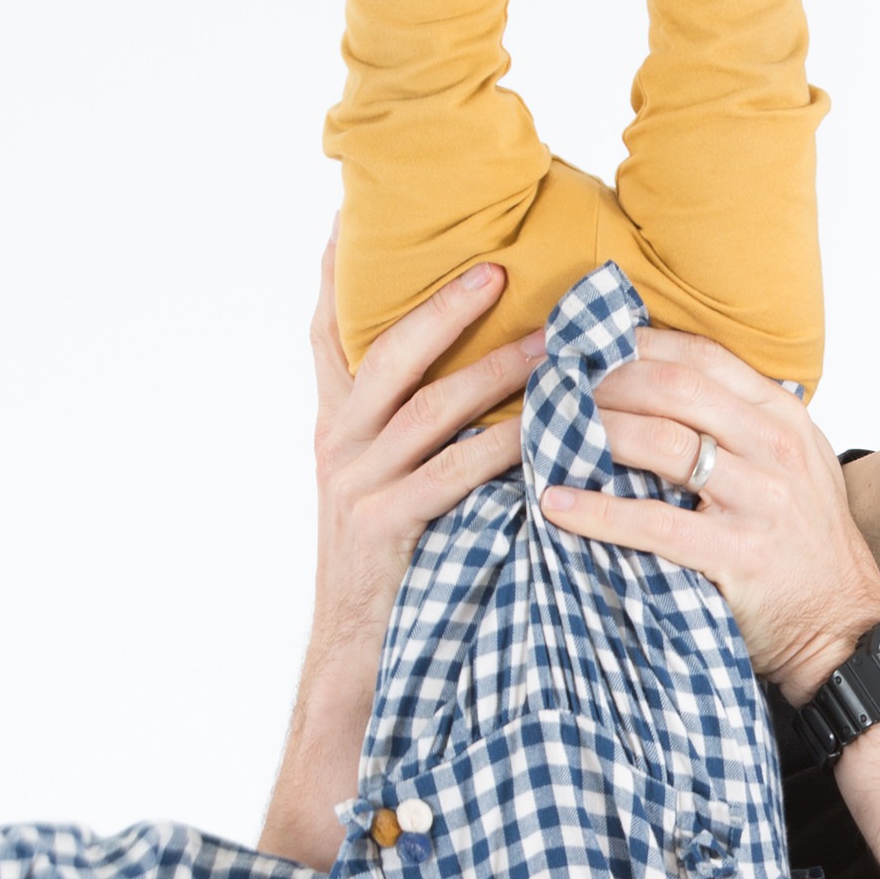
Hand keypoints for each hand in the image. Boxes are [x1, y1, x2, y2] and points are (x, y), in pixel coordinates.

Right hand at [306, 237, 536, 671]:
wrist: (359, 662)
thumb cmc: (398, 573)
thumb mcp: (393, 492)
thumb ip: (421, 440)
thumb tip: (485, 387)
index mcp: (335, 430)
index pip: (326, 336)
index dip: (335, 276)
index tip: (352, 216)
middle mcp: (338, 447)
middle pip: (387, 355)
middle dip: (441, 307)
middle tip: (498, 265)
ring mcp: (357, 487)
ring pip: (431, 410)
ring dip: (495, 372)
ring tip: (553, 344)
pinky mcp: (388, 528)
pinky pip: (454, 475)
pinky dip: (504, 449)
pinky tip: (548, 431)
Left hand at [537, 329, 879, 702]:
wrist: (844, 627)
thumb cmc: (807, 547)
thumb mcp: (795, 465)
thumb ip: (741, 425)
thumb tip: (657, 388)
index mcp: (783, 417)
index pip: (701, 357)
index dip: (635, 345)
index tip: (585, 348)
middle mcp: (773, 449)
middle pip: (673, 389)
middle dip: (604, 384)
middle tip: (554, 394)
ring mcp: (757, 501)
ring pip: (660, 445)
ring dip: (594, 436)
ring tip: (547, 438)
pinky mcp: (736, 554)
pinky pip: (653, 523)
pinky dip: (597, 511)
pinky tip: (556, 504)